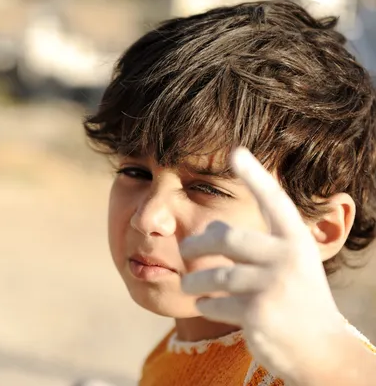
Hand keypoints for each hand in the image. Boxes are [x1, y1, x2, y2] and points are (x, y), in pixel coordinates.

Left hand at [180, 147, 345, 382]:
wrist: (321, 352)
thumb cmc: (295, 300)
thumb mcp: (286, 266)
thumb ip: (255, 245)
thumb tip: (210, 227)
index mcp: (295, 240)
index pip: (273, 200)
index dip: (254, 175)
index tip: (236, 151)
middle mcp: (287, 257)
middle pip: (225, 237)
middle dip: (196, 243)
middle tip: (182, 251)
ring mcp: (274, 285)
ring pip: (213, 274)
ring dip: (193, 282)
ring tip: (188, 286)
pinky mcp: (258, 313)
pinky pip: (214, 302)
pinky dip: (205, 305)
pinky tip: (207, 307)